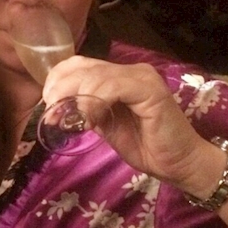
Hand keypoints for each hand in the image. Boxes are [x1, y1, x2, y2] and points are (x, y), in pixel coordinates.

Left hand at [41, 56, 224, 195]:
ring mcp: (142, 78)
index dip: (58, 79)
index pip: (79, 64)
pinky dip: (95, 102)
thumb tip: (60, 106)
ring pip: (96, 75)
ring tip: (71, 120)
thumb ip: (87, 111)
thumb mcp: (106, 126)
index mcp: (118, 76)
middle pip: (84, 66)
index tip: (48, 103)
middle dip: (60, 88)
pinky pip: (113, 87)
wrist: (179, 164)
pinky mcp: (151, 90)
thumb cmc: (145, 146)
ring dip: (76, 97)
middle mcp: (130, 70)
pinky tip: (91, 120)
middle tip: (52, 112)